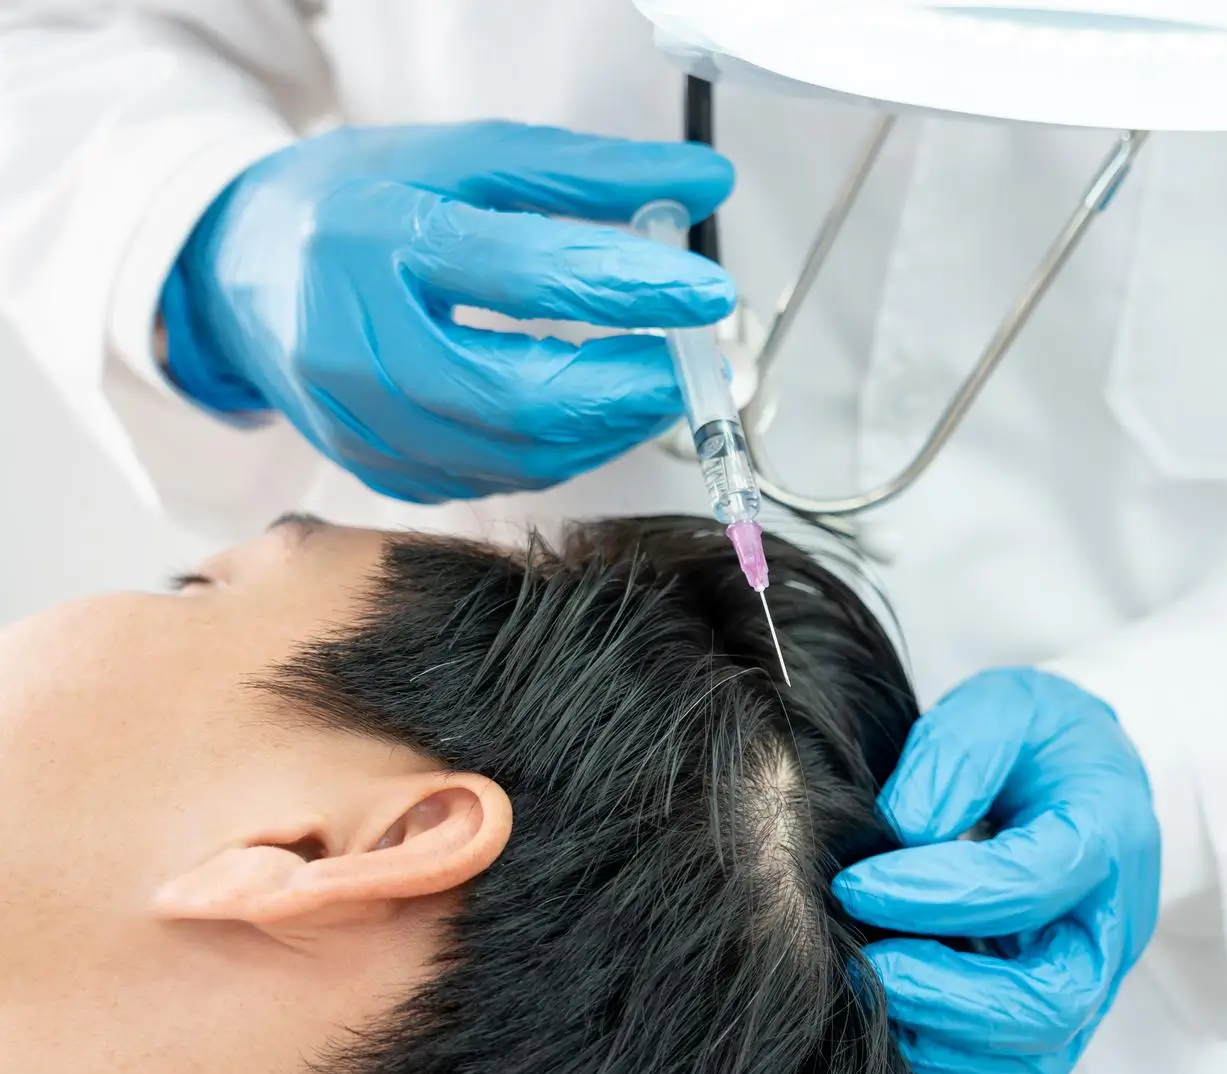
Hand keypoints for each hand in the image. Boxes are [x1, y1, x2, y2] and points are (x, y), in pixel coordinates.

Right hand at [160, 121, 735, 501]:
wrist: (236, 270)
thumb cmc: (354, 204)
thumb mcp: (462, 158)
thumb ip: (587, 173)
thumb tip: (704, 181)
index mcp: (372, 242)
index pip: (526, 275)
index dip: (630, 289)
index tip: (707, 290)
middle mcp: (353, 343)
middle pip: (520, 396)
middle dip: (628, 389)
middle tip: (693, 362)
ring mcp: (358, 421)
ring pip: (515, 454)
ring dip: (608, 427)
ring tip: (655, 382)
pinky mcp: (375, 468)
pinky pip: (493, 479)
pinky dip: (562, 451)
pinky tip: (593, 414)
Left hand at [833, 668, 1161, 1073]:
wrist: (1083, 773)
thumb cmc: (1040, 740)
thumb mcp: (1004, 706)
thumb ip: (960, 755)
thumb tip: (903, 829)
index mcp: (1108, 832)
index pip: (1033, 884)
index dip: (939, 893)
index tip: (856, 882)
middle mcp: (1112, 922)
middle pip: (1055, 1001)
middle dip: (951, 997)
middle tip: (866, 965)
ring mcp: (1092, 976)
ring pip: (1039, 1058)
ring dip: (944, 1041)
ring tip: (869, 994)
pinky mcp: (1060, 1009)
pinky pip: (1017, 1069)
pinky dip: (950, 1058)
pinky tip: (892, 1012)